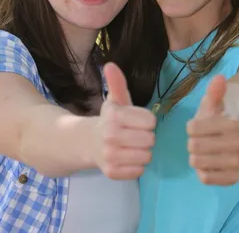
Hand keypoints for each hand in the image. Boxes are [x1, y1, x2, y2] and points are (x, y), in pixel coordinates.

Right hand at [92, 62, 155, 179]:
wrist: (88, 142)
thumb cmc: (109, 119)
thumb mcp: (115, 100)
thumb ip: (117, 83)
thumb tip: (110, 64)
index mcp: (114, 116)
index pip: (150, 121)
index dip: (147, 120)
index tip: (138, 120)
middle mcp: (110, 136)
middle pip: (150, 140)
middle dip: (146, 136)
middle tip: (136, 134)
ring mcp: (110, 156)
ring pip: (146, 156)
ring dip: (143, 152)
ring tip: (133, 146)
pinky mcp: (111, 172)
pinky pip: (138, 171)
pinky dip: (136, 166)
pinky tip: (127, 157)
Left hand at [187, 75, 238, 185]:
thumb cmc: (221, 111)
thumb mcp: (215, 98)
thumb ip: (215, 91)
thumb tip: (219, 78)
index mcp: (232, 122)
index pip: (194, 128)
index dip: (191, 126)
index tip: (194, 124)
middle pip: (195, 147)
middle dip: (191, 142)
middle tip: (196, 140)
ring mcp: (237, 160)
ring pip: (201, 165)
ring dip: (195, 158)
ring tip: (199, 152)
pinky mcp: (234, 176)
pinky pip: (209, 180)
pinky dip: (203, 173)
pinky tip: (204, 165)